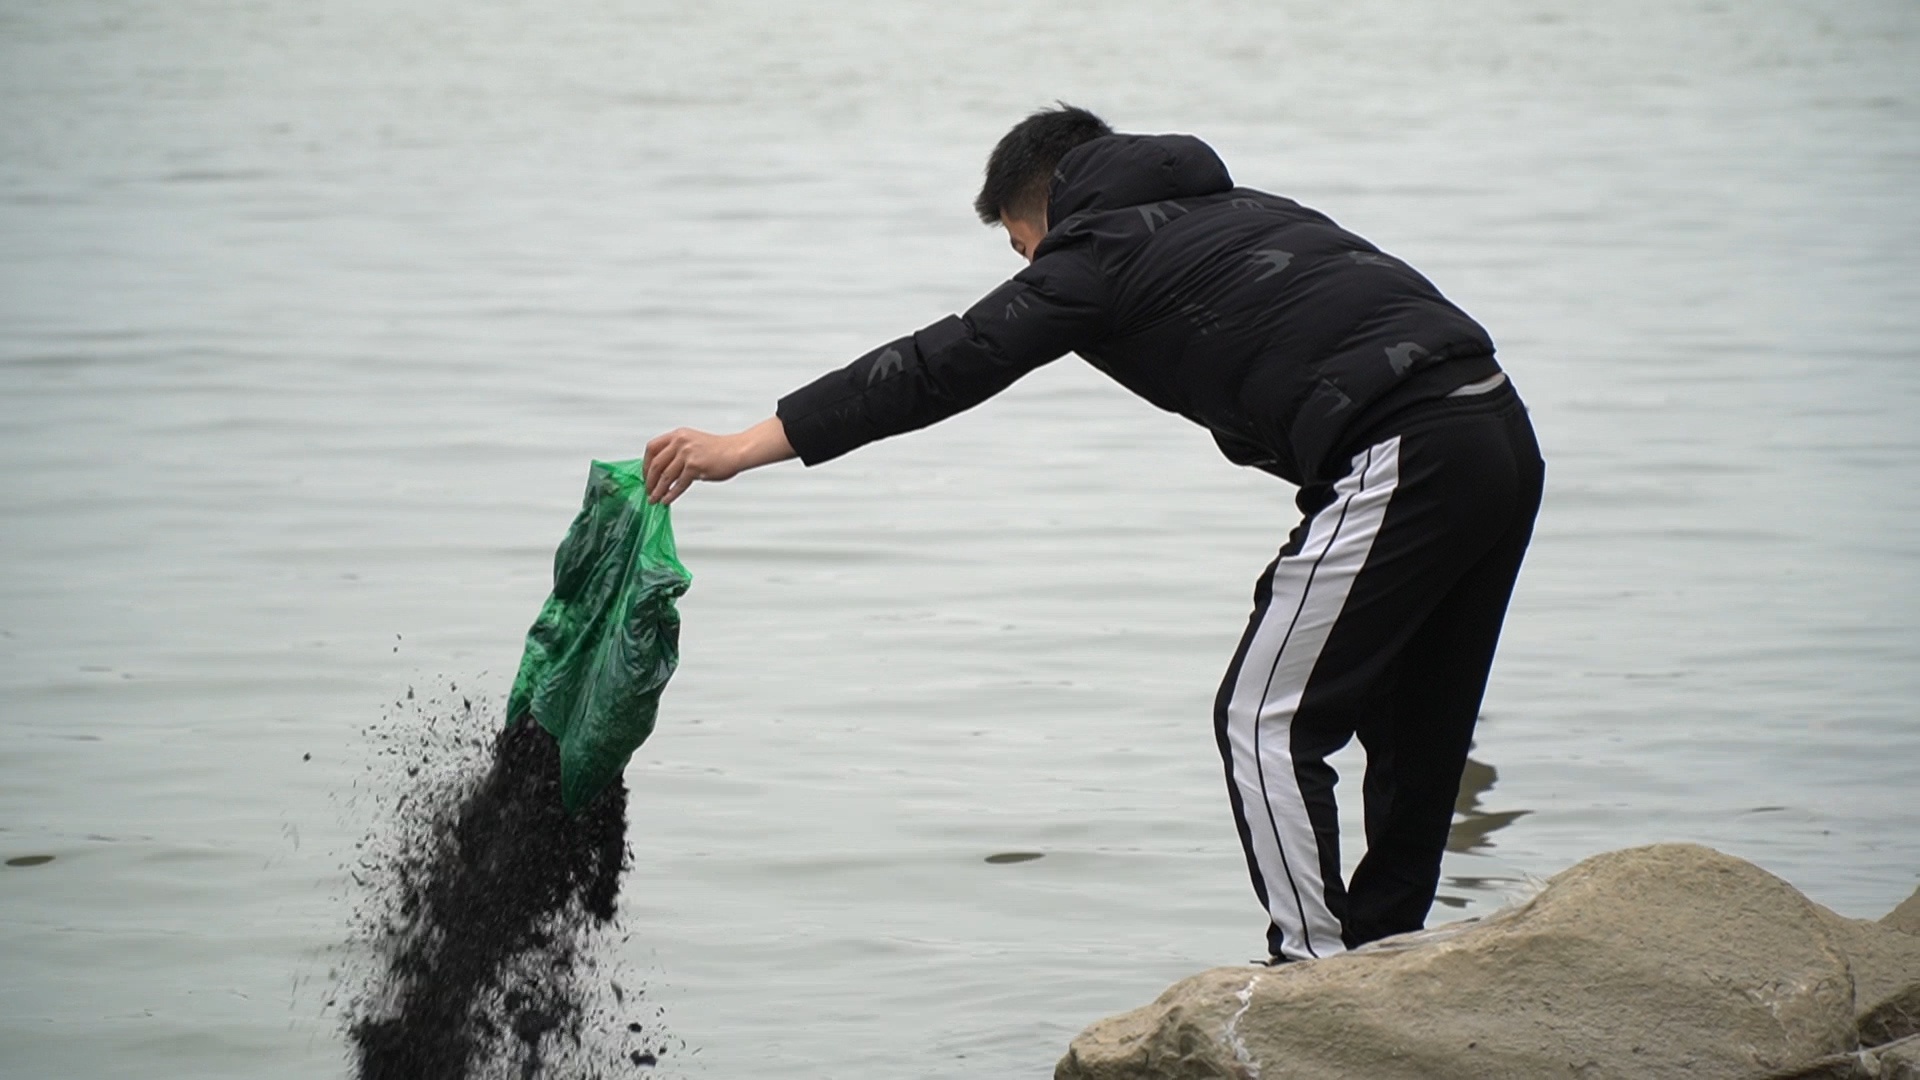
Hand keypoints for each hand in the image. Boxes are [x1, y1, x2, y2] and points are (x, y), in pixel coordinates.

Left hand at [643, 416, 794, 504]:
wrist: (736, 451)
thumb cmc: (718, 450)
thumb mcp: (692, 443)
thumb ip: (677, 452)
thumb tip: (662, 471)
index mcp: (678, 435)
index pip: (652, 448)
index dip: (645, 464)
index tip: (645, 475)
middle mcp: (680, 442)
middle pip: (656, 463)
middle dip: (649, 480)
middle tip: (648, 490)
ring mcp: (687, 454)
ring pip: (665, 476)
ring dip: (658, 490)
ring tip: (654, 499)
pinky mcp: (695, 466)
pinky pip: (678, 484)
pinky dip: (671, 494)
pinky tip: (667, 499)